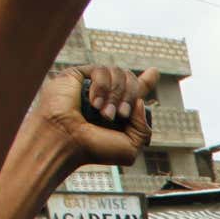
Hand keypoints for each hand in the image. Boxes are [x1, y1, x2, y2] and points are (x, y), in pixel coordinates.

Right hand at [35, 66, 157, 166]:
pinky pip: (102, 70)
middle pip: (132, 80)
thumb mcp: (130, 147)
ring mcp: (92, 84)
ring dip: (116, 95)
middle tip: (120, 115)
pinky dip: (102, 87)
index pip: (135, 91)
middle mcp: (106, 95)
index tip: (154, 72)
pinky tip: (93, 103)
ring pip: (119, 72)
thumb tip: (139, 102)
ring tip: (103, 114)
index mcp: (118, 110)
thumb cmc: (93, 148)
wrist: (66, 140)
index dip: (146, 82)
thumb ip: (143, 128)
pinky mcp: (78, 75)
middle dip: (130, 97)